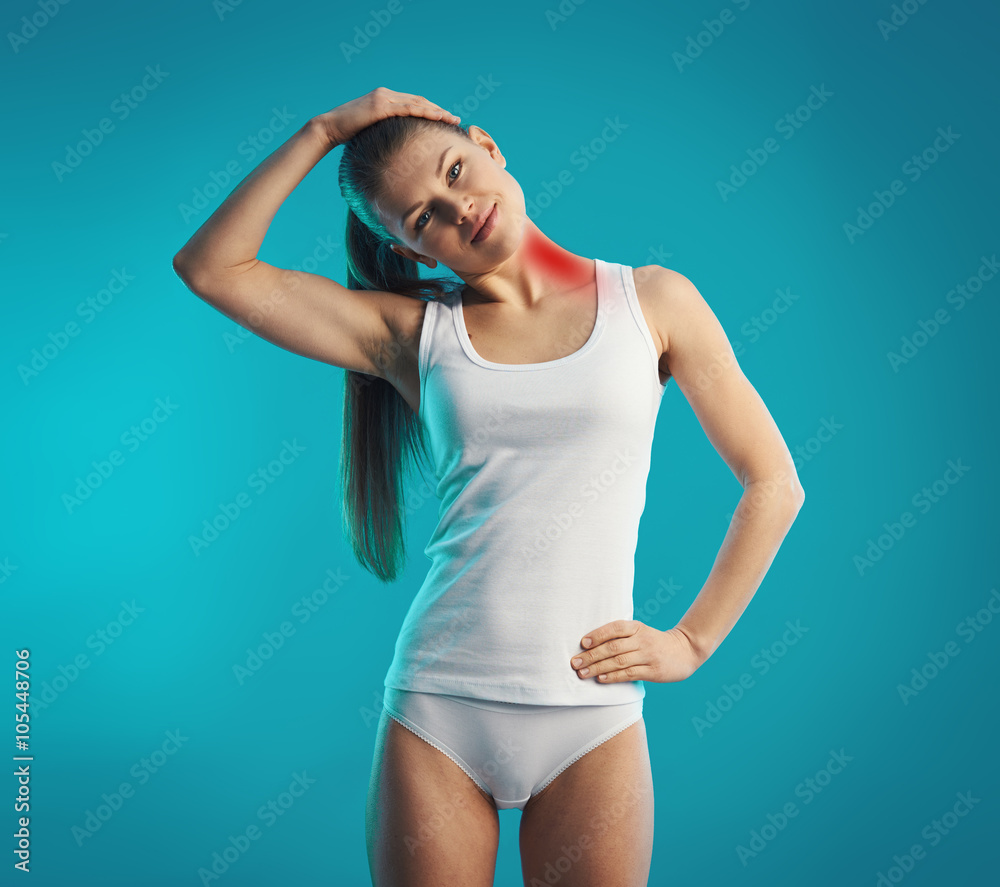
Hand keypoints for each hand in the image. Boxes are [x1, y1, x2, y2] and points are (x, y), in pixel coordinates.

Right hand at [315, 86, 461, 145]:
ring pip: (418, 103)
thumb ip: (384, 132)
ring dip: (437, 111)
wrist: (329, 128)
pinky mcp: (381, 106)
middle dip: (439, 110)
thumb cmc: (347, 134)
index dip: (431, 110)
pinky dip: (425, 112)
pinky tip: (438, 117)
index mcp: (385, 99)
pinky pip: (408, 108)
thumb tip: (395, 146)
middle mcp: (386, 95)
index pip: (414, 103)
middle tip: (455, 118)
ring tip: (452, 119)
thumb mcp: (371, 131)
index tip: (445, 119)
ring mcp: (384, 99)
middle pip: (420, 101)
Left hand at [569, 621, 704, 684]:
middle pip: (612, 648)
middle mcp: (641, 640)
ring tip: (582, 673)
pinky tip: (601, 679)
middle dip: (591, 656)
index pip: (614, 628)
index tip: (582, 643)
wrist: (685, 650)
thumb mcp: (640, 632)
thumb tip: (590, 645)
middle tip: (575, 662)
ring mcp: (648, 655)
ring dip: (598, 668)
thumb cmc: (654, 641)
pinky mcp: (653, 671)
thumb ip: (620, 636)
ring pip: (618, 662)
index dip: (597, 635)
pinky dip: (613, 677)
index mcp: (636, 627)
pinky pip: (629, 674)